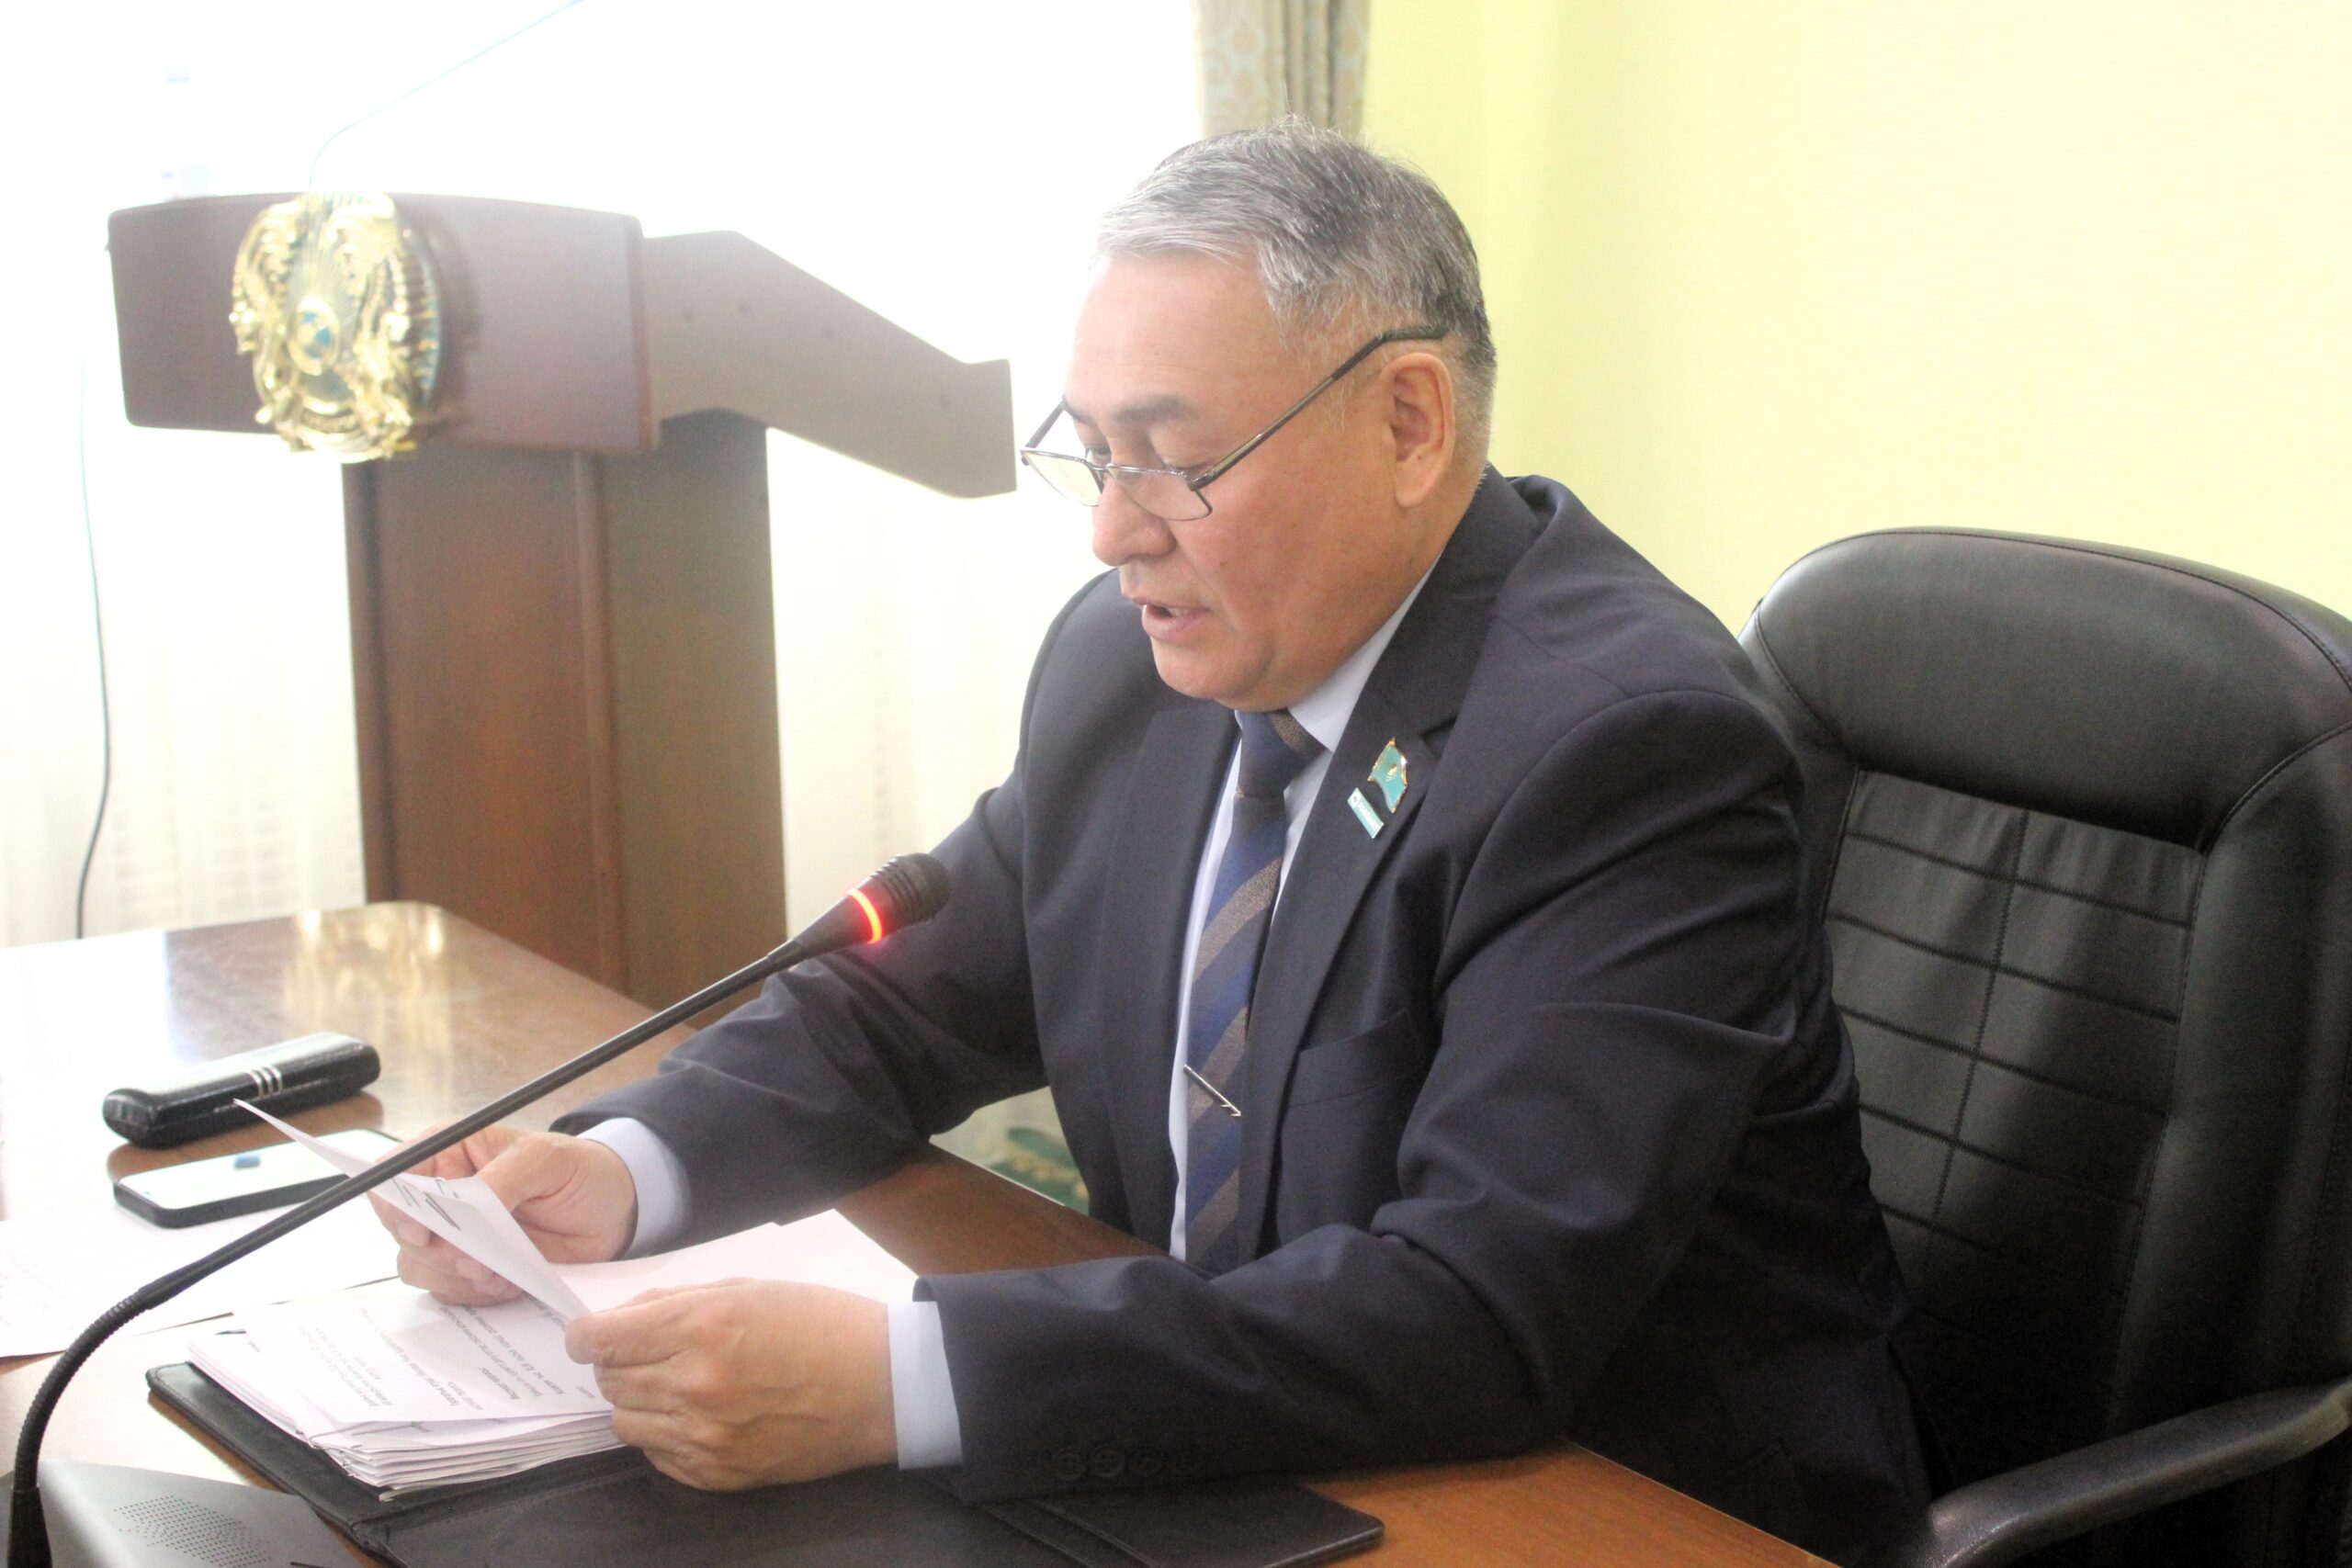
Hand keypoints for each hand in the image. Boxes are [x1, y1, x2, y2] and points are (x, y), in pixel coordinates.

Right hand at [369, 1124, 636, 1305]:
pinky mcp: (470, 1268)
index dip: (393, 1205)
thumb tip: (467, 1206)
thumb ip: (503, 1177)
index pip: (392, 1174)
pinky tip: (507, 1282)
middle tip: (477, 1260)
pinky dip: (473, 1293)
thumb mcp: (547, 1160)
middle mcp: (442, 1194)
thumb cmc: (578, 1171)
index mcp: (449, 1152)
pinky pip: (448, 1290)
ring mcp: (454, 1234)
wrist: (611, 1213)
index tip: (420, 1232)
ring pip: (418, 1266)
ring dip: (455, 1276)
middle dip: (437, 1251)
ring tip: (499, 1273)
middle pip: (400, 1230)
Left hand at [564, 1279, 895, 1488]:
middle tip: (652, 1354)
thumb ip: (678, 1300)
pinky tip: (701, 1416)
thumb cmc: (822, 1323)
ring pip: (624, 1422)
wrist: (884, 1386)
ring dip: (639, 1401)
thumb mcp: (750, 1288)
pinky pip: (657, 1456)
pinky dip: (665, 1436)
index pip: (598, 1339)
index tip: (595, 1336)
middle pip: (608, 1381)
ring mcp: (705, 1436)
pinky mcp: (718, 1475)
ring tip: (678, 1386)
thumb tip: (622, 1319)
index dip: (587, 1335)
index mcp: (702, 1324)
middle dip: (619, 1363)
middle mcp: (694, 1383)